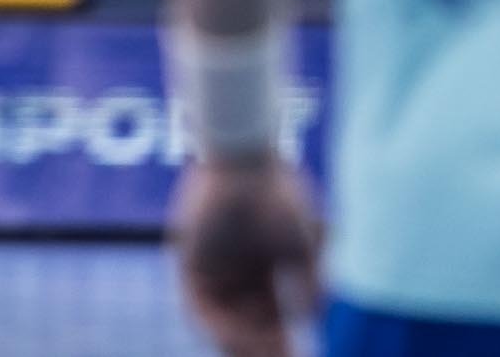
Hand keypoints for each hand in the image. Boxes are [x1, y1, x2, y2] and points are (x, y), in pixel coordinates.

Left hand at [170, 158, 322, 356]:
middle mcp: (234, 271)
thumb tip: (311, 319)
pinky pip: (200, 307)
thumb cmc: (278, 195)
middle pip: (246, 325)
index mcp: (261, 266)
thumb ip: (309, 284)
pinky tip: (242, 339)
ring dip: (243, 345)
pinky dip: (221, 326)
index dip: (280, 342)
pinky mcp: (188, 263)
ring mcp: (210, 268)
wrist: (245, 161)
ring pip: (223, 321)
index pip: (269, 316)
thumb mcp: (302, 247)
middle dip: (263, 349)